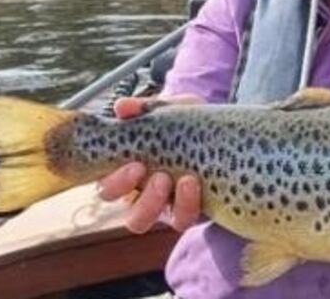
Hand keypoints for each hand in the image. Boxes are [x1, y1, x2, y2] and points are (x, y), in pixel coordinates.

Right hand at [97, 94, 204, 233]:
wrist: (222, 130)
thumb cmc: (187, 121)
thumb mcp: (171, 108)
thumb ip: (146, 107)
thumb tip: (122, 107)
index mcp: (127, 170)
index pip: (107, 186)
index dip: (116, 181)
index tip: (135, 164)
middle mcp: (140, 194)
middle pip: (123, 210)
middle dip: (134, 194)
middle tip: (154, 174)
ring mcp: (163, 206)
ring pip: (143, 222)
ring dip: (155, 204)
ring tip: (181, 180)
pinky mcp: (187, 212)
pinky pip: (181, 219)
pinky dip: (187, 204)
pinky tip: (194, 182)